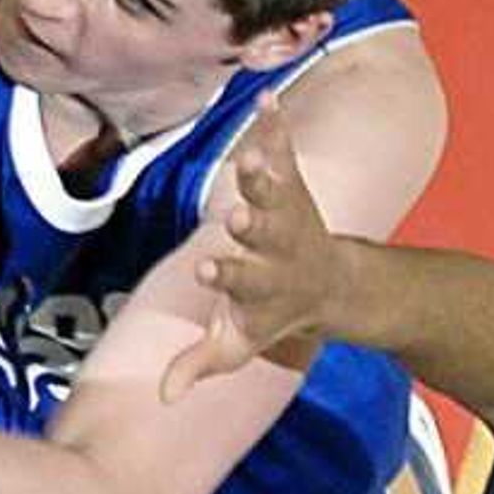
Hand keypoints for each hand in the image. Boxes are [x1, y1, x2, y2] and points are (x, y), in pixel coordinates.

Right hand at [164, 98, 354, 402]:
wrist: (330, 287)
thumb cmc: (270, 316)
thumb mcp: (238, 347)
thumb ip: (199, 365)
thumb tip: (162, 397)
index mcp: (257, 283)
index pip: (238, 279)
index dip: (224, 274)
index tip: (207, 269)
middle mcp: (274, 246)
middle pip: (263, 232)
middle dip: (251, 224)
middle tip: (238, 215)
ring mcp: (285, 213)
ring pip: (275, 190)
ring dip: (263, 171)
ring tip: (253, 151)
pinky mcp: (290, 186)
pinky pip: (284, 151)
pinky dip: (275, 124)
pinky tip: (267, 96)